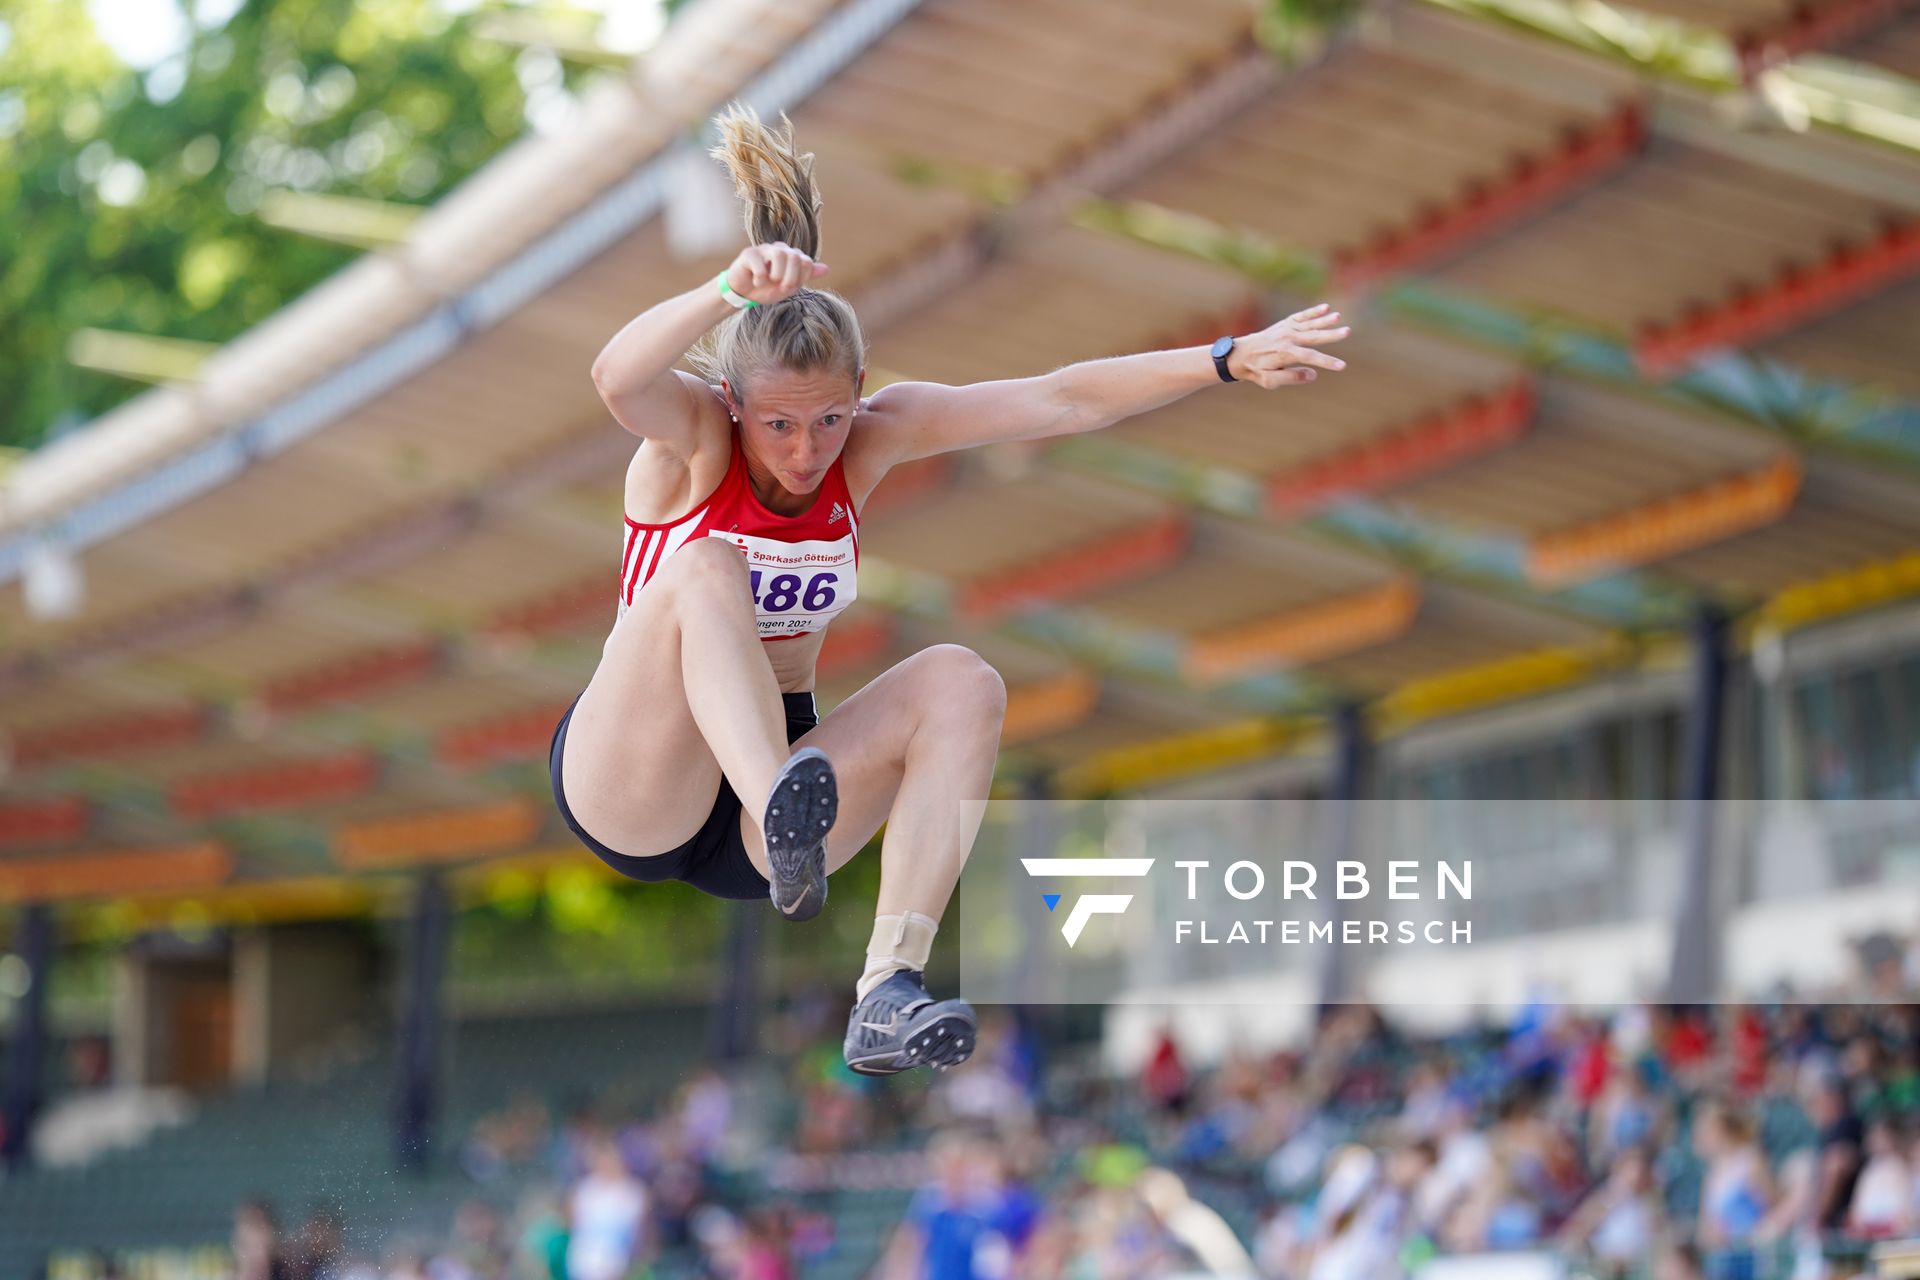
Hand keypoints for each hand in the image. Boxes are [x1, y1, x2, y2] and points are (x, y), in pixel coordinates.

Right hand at [725, 241, 827, 304]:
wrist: (744, 294)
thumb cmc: (767, 289)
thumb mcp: (789, 286)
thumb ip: (806, 276)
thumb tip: (826, 269)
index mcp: (792, 256)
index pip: (807, 262)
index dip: (801, 278)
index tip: (790, 287)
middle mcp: (780, 249)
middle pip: (795, 257)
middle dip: (790, 278)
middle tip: (781, 287)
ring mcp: (764, 249)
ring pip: (779, 254)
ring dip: (776, 275)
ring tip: (768, 282)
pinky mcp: (749, 253)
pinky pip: (760, 264)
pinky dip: (760, 278)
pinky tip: (757, 282)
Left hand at [1228, 304, 1350, 387]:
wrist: (1240, 354)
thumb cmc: (1256, 370)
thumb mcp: (1270, 381)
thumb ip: (1291, 378)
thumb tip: (1312, 374)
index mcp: (1285, 353)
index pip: (1310, 357)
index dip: (1327, 361)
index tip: (1342, 366)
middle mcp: (1288, 338)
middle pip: (1314, 336)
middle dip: (1331, 335)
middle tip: (1347, 331)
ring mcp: (1287, 329)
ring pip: (1309, 324)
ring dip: (1325, 320)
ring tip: (1338, 317)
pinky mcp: (1285, 324)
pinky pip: (1301, 316)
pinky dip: (1313, 312)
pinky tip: (1326, 307)